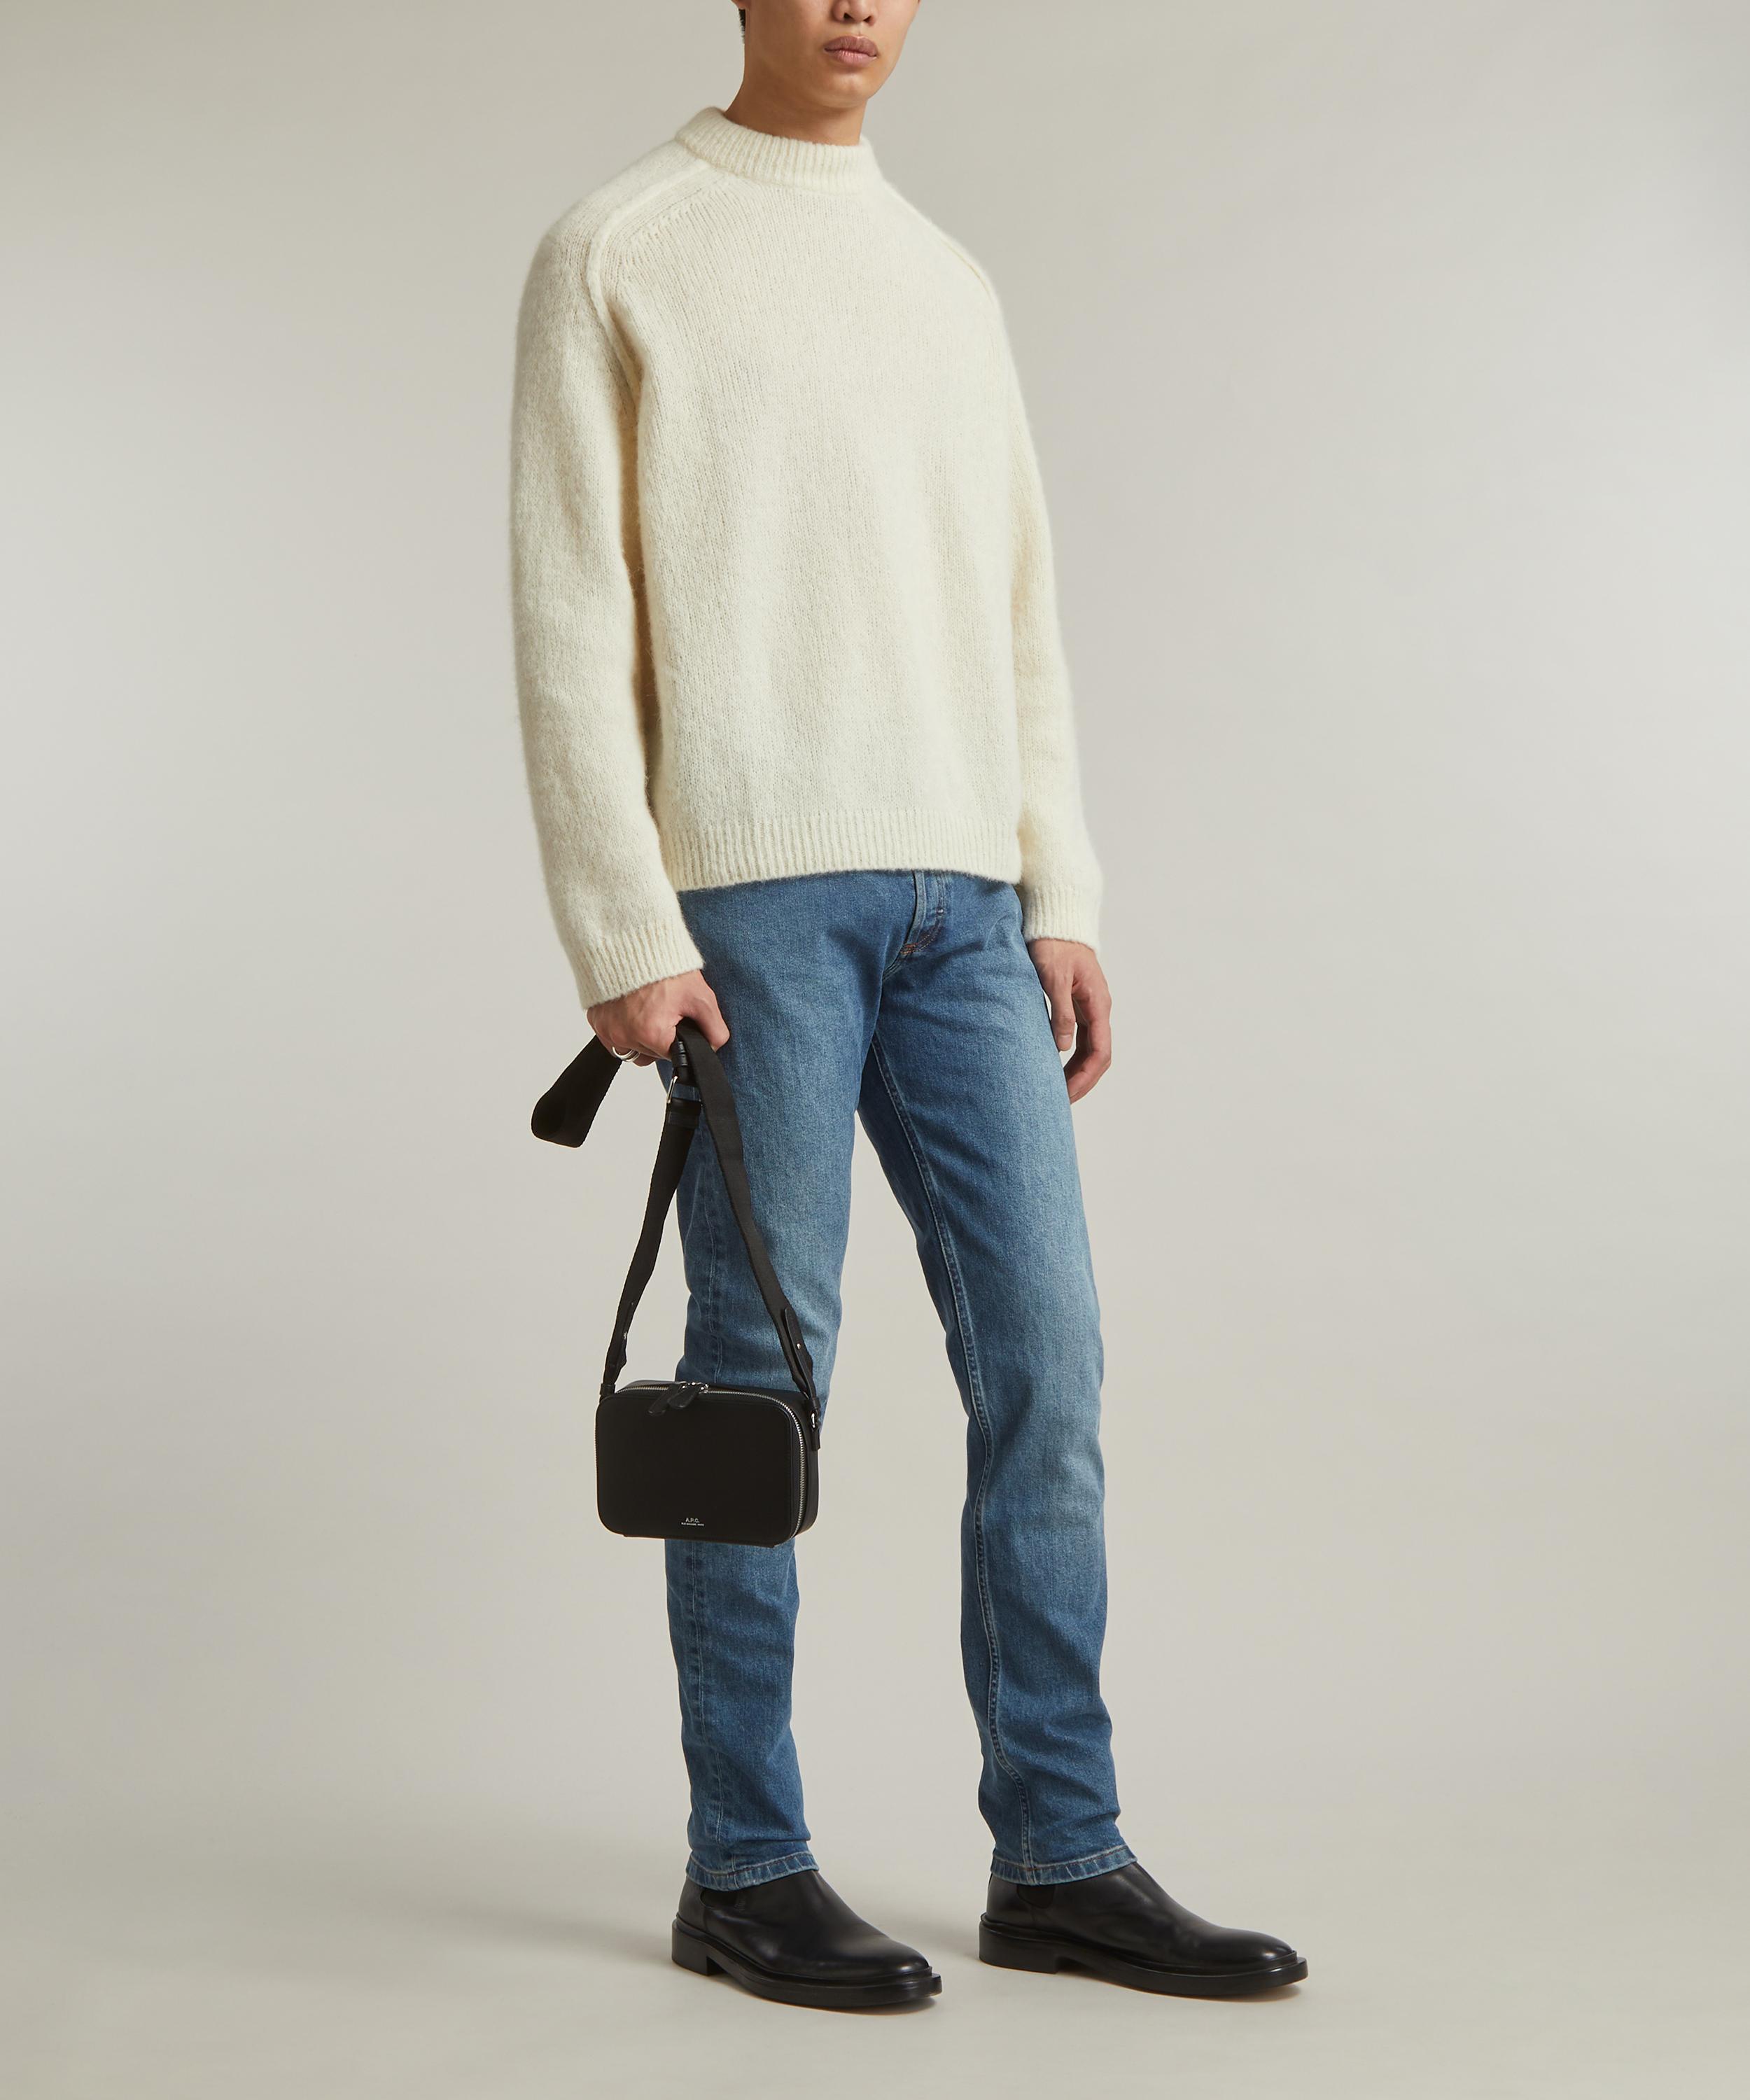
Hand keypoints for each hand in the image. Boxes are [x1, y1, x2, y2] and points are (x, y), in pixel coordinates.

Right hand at [587, 969, 729, 1066]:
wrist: (632, 940)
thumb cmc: (664, 966)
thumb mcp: (700, 997)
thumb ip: (714, 1029)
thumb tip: (714, 1048)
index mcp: (651, 1034)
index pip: (673, 1055)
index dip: (680, 1038)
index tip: (679, 1019)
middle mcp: (624, 1037)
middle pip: (650, 1053)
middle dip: (660, 1036)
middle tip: (664, 1009)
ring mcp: (607, 1030)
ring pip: (631, 1048)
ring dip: (640, 1035)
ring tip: (648, 1008)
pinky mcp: (595, 1022)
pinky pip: (613, 1036)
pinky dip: (623, 1026)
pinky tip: (631, 1007)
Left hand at [1027, 939, 1111, 1102]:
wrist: (1056, 921)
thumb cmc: (1053, 944)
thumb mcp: (1053, 977)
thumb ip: (1060, 1011)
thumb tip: (1063, 1047)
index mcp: (1098, 1004)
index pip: (1099, 1052)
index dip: (1085, 1078)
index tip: (1066, 1095)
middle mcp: (1098, 1009)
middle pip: (1098, 1056)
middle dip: (1082, 1082)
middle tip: (1059, 1102)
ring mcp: (1090, 1008)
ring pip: (1090, 1050)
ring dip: (1077, 1072)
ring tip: (1057, 1092)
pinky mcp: (1078, 1005)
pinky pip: (1081, 1039)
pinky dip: (1071, 1058)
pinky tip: (1056, 1068)